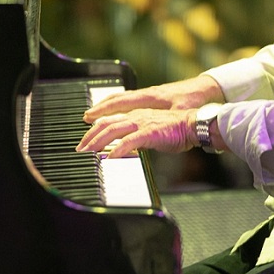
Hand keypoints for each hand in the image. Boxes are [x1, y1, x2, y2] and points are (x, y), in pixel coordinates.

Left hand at [76, 108, 197, 157]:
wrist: (193, 125)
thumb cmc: (177, 130)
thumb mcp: (152, 132)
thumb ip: (137, 138)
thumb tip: (126, 149)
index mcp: (136, 115)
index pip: (109, 121)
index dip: (95, 130)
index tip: (86, 141)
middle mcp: (135, 116)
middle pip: (106, 124)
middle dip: (90, 137)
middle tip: (80, 150)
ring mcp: (142, 123)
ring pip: (113, 130)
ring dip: (98, 142)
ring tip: (89, 153)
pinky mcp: (149, 132)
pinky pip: (129, 141)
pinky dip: (117, 149)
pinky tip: (110, 157)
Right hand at [82, 76, 223, 122]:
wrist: (207, 92)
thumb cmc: (194, 104)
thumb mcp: (178, 116)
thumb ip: (160, 126)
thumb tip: (147, 136)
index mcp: (150, 97)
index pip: (120, 102)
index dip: (104, 110)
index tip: (89, 117)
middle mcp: (146, 94)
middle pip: (117, 100)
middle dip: (100, 109)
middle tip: (86, 118)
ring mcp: (149, 95)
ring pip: (123, 99)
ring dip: (108, 107)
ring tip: (94, 116)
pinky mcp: (154, 98)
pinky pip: (130, 100)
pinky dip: (119, 105)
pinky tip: (116, 113)